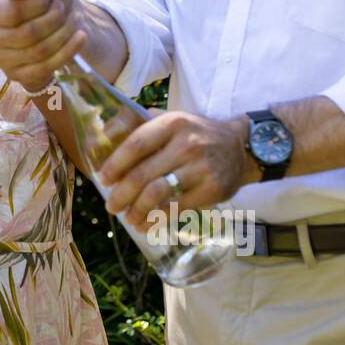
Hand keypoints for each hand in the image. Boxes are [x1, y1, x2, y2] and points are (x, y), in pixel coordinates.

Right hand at [0, 0, 85, 89]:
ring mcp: (1, 58)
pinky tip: (81, 35)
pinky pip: (46, 67)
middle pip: (27, 34)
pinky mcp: (17, 74)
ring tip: (75, 17)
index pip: (12, 13)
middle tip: (62, 6)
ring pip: (38, 51)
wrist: (56, 13)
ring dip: (63, 33)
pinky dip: (68, 51)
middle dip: (53, 19)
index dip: (36, 3)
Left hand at [97, 112, 256, 227]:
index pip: (136, 145)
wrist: (241, 146)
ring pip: (158, 194)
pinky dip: (157, 220)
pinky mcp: (211, 189)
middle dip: (121, 195)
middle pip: (143, 174)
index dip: (115, 164)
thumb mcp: (173, 119)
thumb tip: (104, 133)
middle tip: (111, 206)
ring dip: (137, 210)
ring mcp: (200, 168)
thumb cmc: (196, 134)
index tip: (103, 179)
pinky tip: (146, 225)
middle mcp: (187, 144)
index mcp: (172, 123)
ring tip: (128, 218)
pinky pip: (177, 209)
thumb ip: (142, 123)